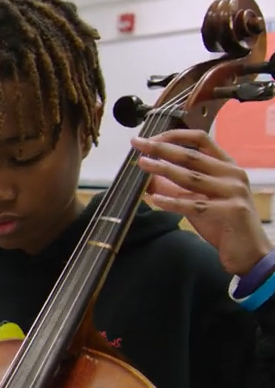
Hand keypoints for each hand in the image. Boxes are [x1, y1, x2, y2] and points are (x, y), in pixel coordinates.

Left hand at [134, 130, 272, 276]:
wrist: (249, 251)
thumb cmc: (223, 222)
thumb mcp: (199, 199)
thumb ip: (176, 188)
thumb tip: (148, 178)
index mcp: (227, 166)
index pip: (201, 140)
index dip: (175, 136)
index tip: (151, 138)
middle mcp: (232, 174)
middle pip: (192, 156)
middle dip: (162, 148)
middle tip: (138, 144)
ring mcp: (233, 192)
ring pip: (192, 177)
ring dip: (163, 169)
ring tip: (142, 164)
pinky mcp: (229, 212)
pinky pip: (194, 205)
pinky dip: (173, 202)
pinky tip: (154, 199)